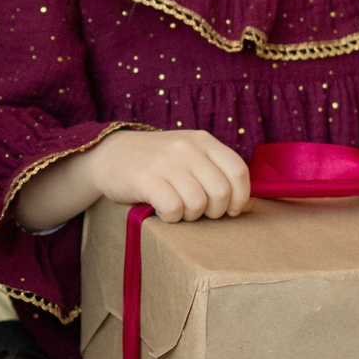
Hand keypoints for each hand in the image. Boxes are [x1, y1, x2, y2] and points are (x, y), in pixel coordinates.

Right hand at [85, 129, 254, 223]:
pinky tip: (162, 211)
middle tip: (200, 212)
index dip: (241, 196)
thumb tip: (250, 205)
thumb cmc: (156, 162)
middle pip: (221, 191)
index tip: (232, 209)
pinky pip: (174, 208)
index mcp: (203, 140)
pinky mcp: (146, 179)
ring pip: (198, 203)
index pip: (239, 170)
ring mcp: (166, 162)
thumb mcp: (189, 156)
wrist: (109, 155)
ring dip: (191, 215)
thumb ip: (217, 173)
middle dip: (215, 211)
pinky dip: (171, 217)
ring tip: (178, 210)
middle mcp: (187, 147)